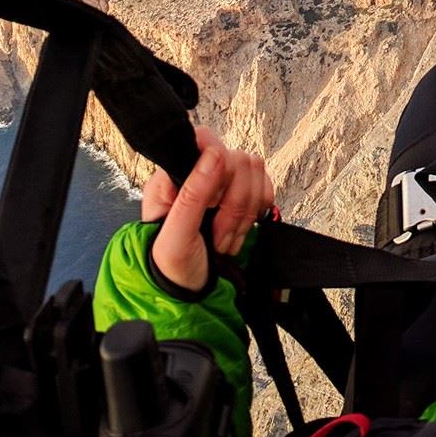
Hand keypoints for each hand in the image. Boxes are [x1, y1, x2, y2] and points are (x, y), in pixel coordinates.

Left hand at [141, 124, 273, 292]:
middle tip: (219, 235)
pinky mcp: (241, 196)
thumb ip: (193, 193)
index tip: (213, 202)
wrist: (187, 295)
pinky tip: (240, 232)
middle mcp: (197, 174)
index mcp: (173, 176)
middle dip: (234, 204)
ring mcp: (221, 184)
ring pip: (254, 172)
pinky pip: (264, 187)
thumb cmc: (171, 269)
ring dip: (245, 213)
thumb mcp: (176, 237)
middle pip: (236, 159)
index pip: (203, 141)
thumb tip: (214, 154)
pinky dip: (257, 213)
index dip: (217, 165)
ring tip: (226, 240)